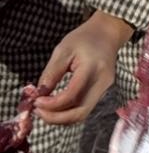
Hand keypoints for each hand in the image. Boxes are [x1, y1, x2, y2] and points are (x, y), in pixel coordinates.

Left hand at [35, 11, 133, 125]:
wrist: (108, 34)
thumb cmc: (84, 38)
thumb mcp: (62, 50)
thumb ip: (51, 73)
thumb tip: (38, 94)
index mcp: (92, 68)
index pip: (72, 95)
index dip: (52, 104)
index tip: (36, 101)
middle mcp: (102, 82)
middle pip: (81, 112)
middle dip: (56, 118)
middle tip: (38, 112)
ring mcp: (104, 89)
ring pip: (83, 114)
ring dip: (61, 118)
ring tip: (44, 111)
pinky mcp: (102, 92)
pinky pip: (85, 108)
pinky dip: (68, 112)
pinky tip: (56, 106)